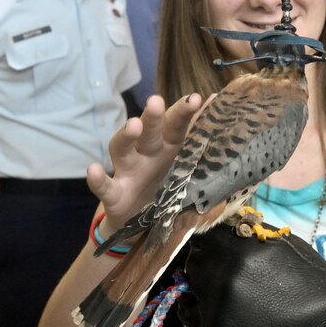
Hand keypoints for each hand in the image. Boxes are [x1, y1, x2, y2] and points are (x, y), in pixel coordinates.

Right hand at [86, 94, 207, 225]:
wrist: (143, 227)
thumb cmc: (170, 193)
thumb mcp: (192, 178)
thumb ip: (208, 163)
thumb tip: (231, 152)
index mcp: (171, 149)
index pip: (179, 126)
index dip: (188, 112)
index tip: (201, 99)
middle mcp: (148, 155)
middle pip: (151, 130)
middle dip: (155, 115)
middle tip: (158, 101)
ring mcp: (129, 172)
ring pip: (123, 149)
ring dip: (126, 135)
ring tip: (133, 125)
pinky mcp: (115, 195)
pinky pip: (105, 186)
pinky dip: (97, 179)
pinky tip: (94, 170)